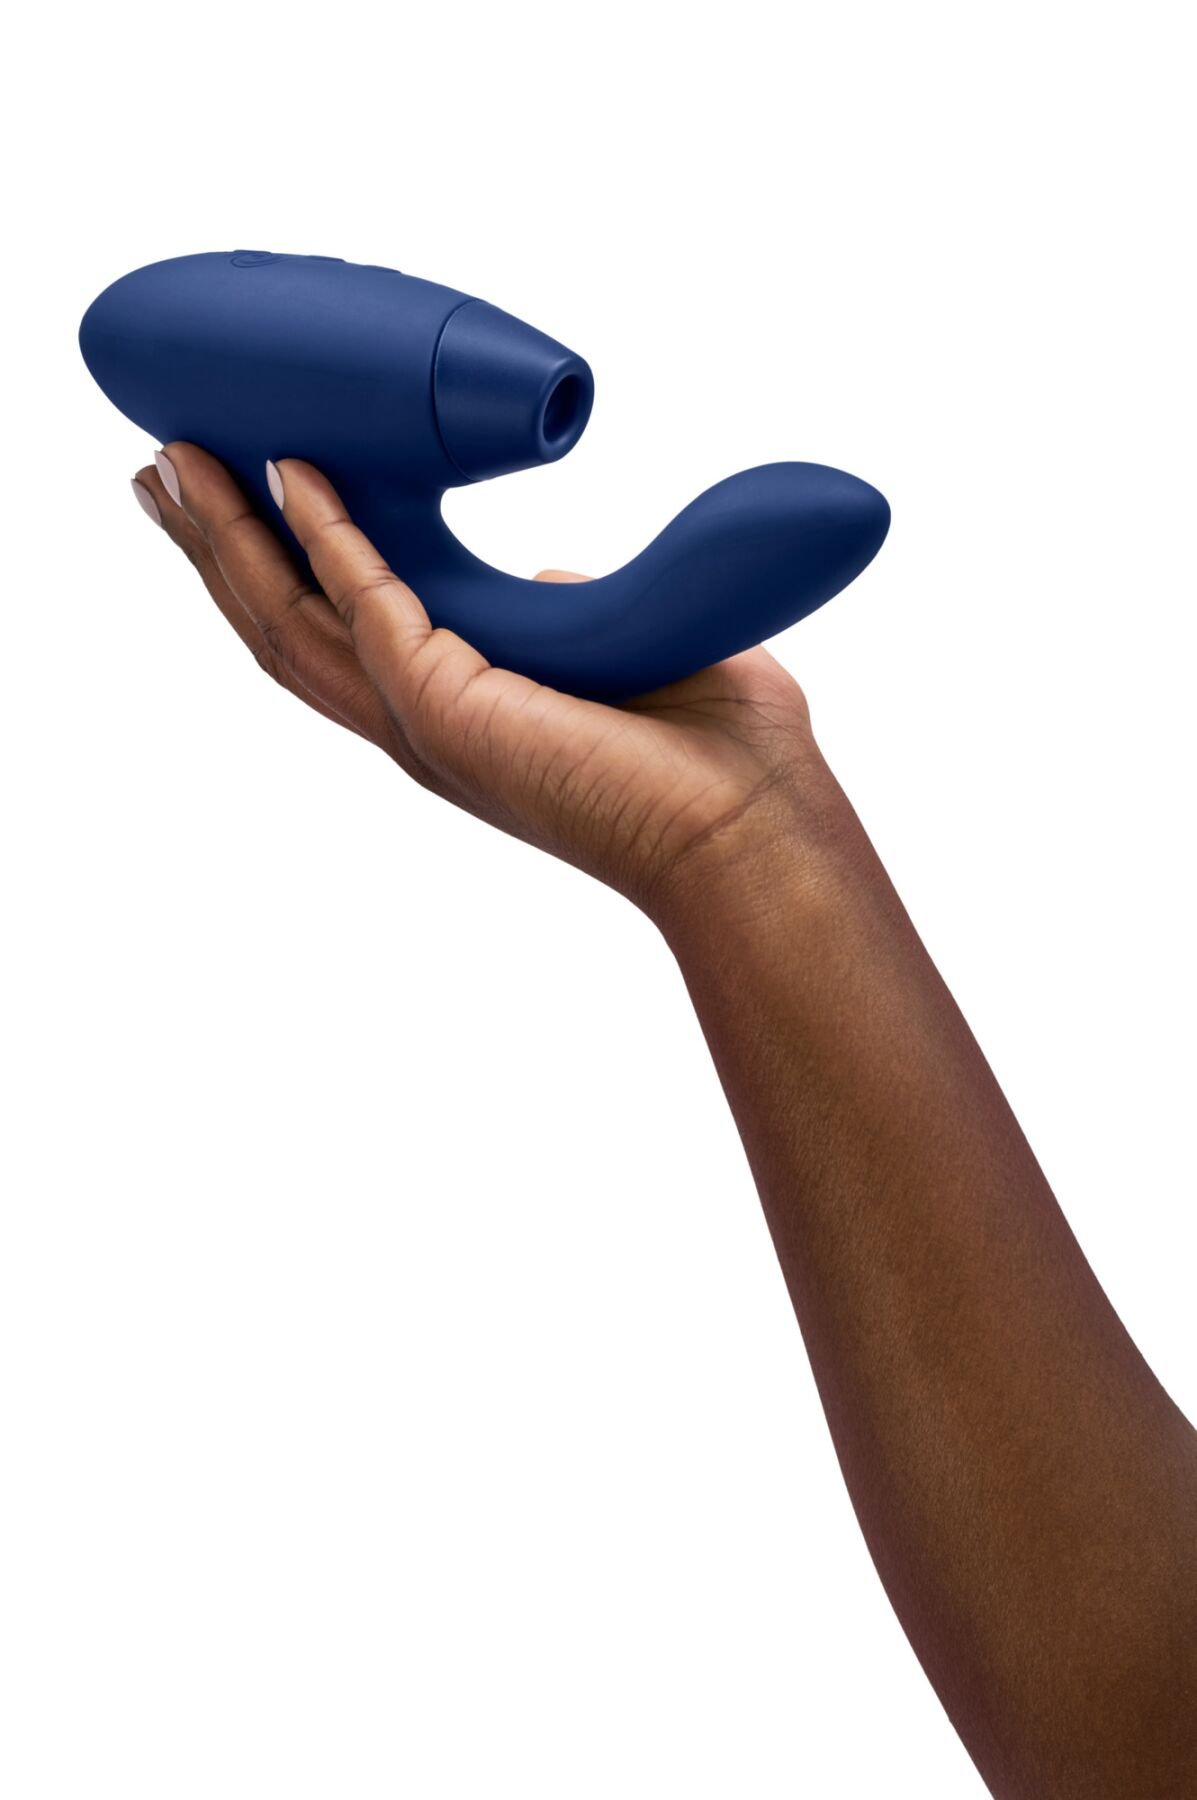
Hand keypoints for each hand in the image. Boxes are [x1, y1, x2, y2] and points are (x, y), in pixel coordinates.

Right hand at [133, 444, 825, 916]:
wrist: (756, 830)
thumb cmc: (720, 761)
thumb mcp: (619, 652)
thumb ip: (563, 614)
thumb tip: (543, 578)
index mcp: (457, 712)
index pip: (335, 632)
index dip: (277, 564)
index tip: (238, 487)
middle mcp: (422, 724)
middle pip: (281, 629)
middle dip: (215, 547)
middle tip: (158, 466)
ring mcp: (428, 725)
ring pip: (292, 626)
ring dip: (230, 540)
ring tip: (174, 463)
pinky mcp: (453, 710)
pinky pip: (367, 605)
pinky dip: (327, 536)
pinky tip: (290, 469)